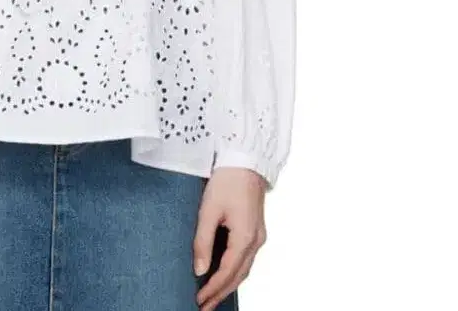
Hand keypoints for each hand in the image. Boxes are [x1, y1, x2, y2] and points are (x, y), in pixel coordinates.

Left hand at [193, 167, 267, 308]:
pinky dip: (235, 270)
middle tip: (205, 307)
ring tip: (212, 296)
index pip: (227, 272)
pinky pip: (246, 258)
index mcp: (245, 238)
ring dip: (229, 284)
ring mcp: (258, 235)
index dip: (212, 289)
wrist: (245, 160)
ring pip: (244, 268)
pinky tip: (225, 274)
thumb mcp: (209, 210)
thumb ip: (203, 241)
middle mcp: (256, 241)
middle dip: (221, 293)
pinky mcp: (256, 228)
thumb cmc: (226, 180)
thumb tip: (200, 270)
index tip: (199, 301)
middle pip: (238, 276)